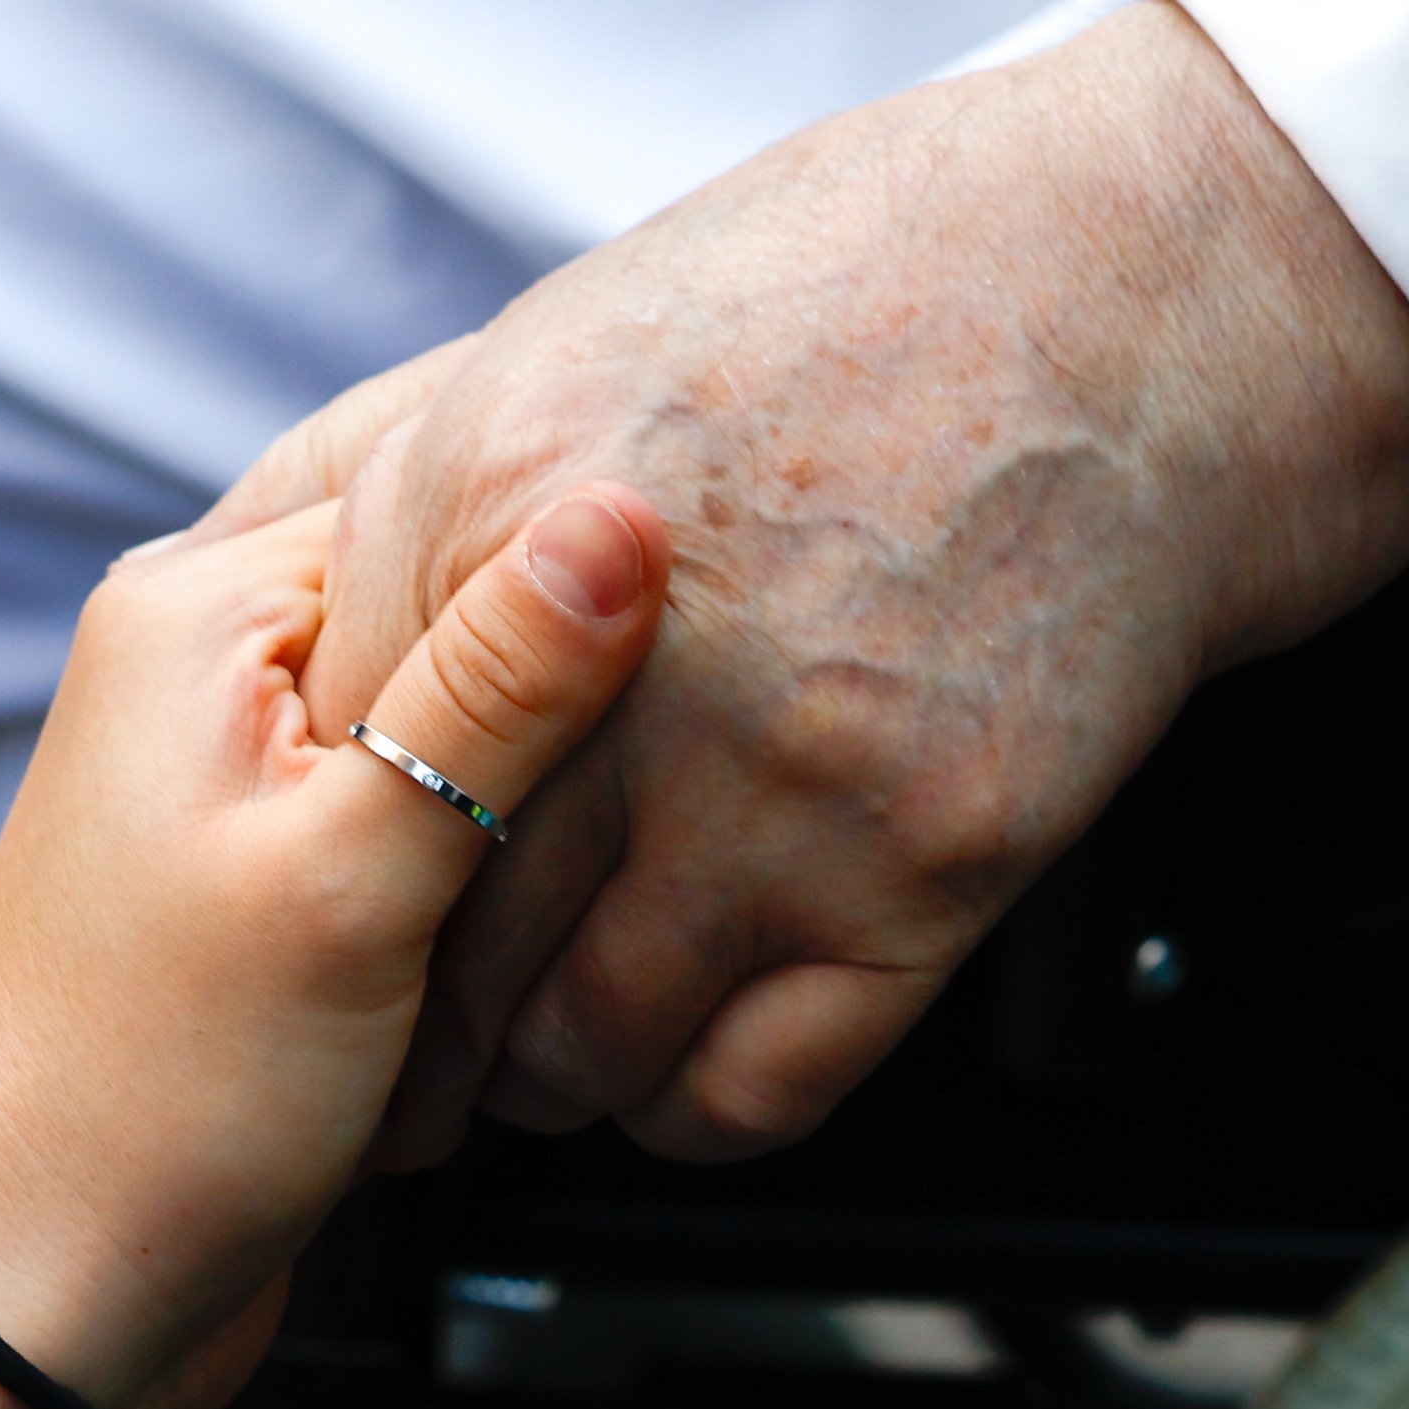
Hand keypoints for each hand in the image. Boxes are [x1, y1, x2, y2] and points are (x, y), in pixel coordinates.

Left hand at [0, 483, 663, 1408]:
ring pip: (451, 721)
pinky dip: (493, 863)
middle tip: (716, 690)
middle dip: (571, 671)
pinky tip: (559, 909)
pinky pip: (423, 818)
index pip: (437, 490)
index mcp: (198, 613)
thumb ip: (495, 692)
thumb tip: (622, 515)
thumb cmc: (162, 1101)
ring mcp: (240, 773)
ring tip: (648, 812)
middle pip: (451, 602)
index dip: (584, 543)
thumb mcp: (358, 877)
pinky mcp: (280, 876)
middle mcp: (203, 666)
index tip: (724, 573)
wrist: (60, 1296)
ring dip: (539, 785)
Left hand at [272, 0, 1408, 1166]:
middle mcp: (614, 663)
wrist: (1131, 305)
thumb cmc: (860, 295)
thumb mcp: (560, 343)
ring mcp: (773, 781)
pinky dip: (688, 1112)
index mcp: (484, 512)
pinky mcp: (920, 869)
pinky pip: (752, 1089)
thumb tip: (276, 619)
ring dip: (542, 1079)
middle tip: (393, 1054)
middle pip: (434, 929)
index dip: (305, 866)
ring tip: (534, 1065)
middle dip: (400, 1019)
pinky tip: (678, 1073)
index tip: (310, 918)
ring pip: (579, 1041)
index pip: (323, 770)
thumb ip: (406, 499)